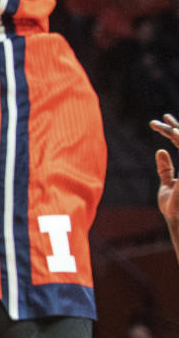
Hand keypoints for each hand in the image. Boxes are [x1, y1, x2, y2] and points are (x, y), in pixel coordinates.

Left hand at [150, 115, 178, 232]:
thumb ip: (165, 168)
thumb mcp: (167, 184)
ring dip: (175, 132)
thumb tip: (161, 150)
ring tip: (163, 124)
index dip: (172, 131)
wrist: (177, 219)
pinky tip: (173, 133)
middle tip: (160, 119)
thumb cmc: (174, 207)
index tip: (160, 123)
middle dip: (173, 127)